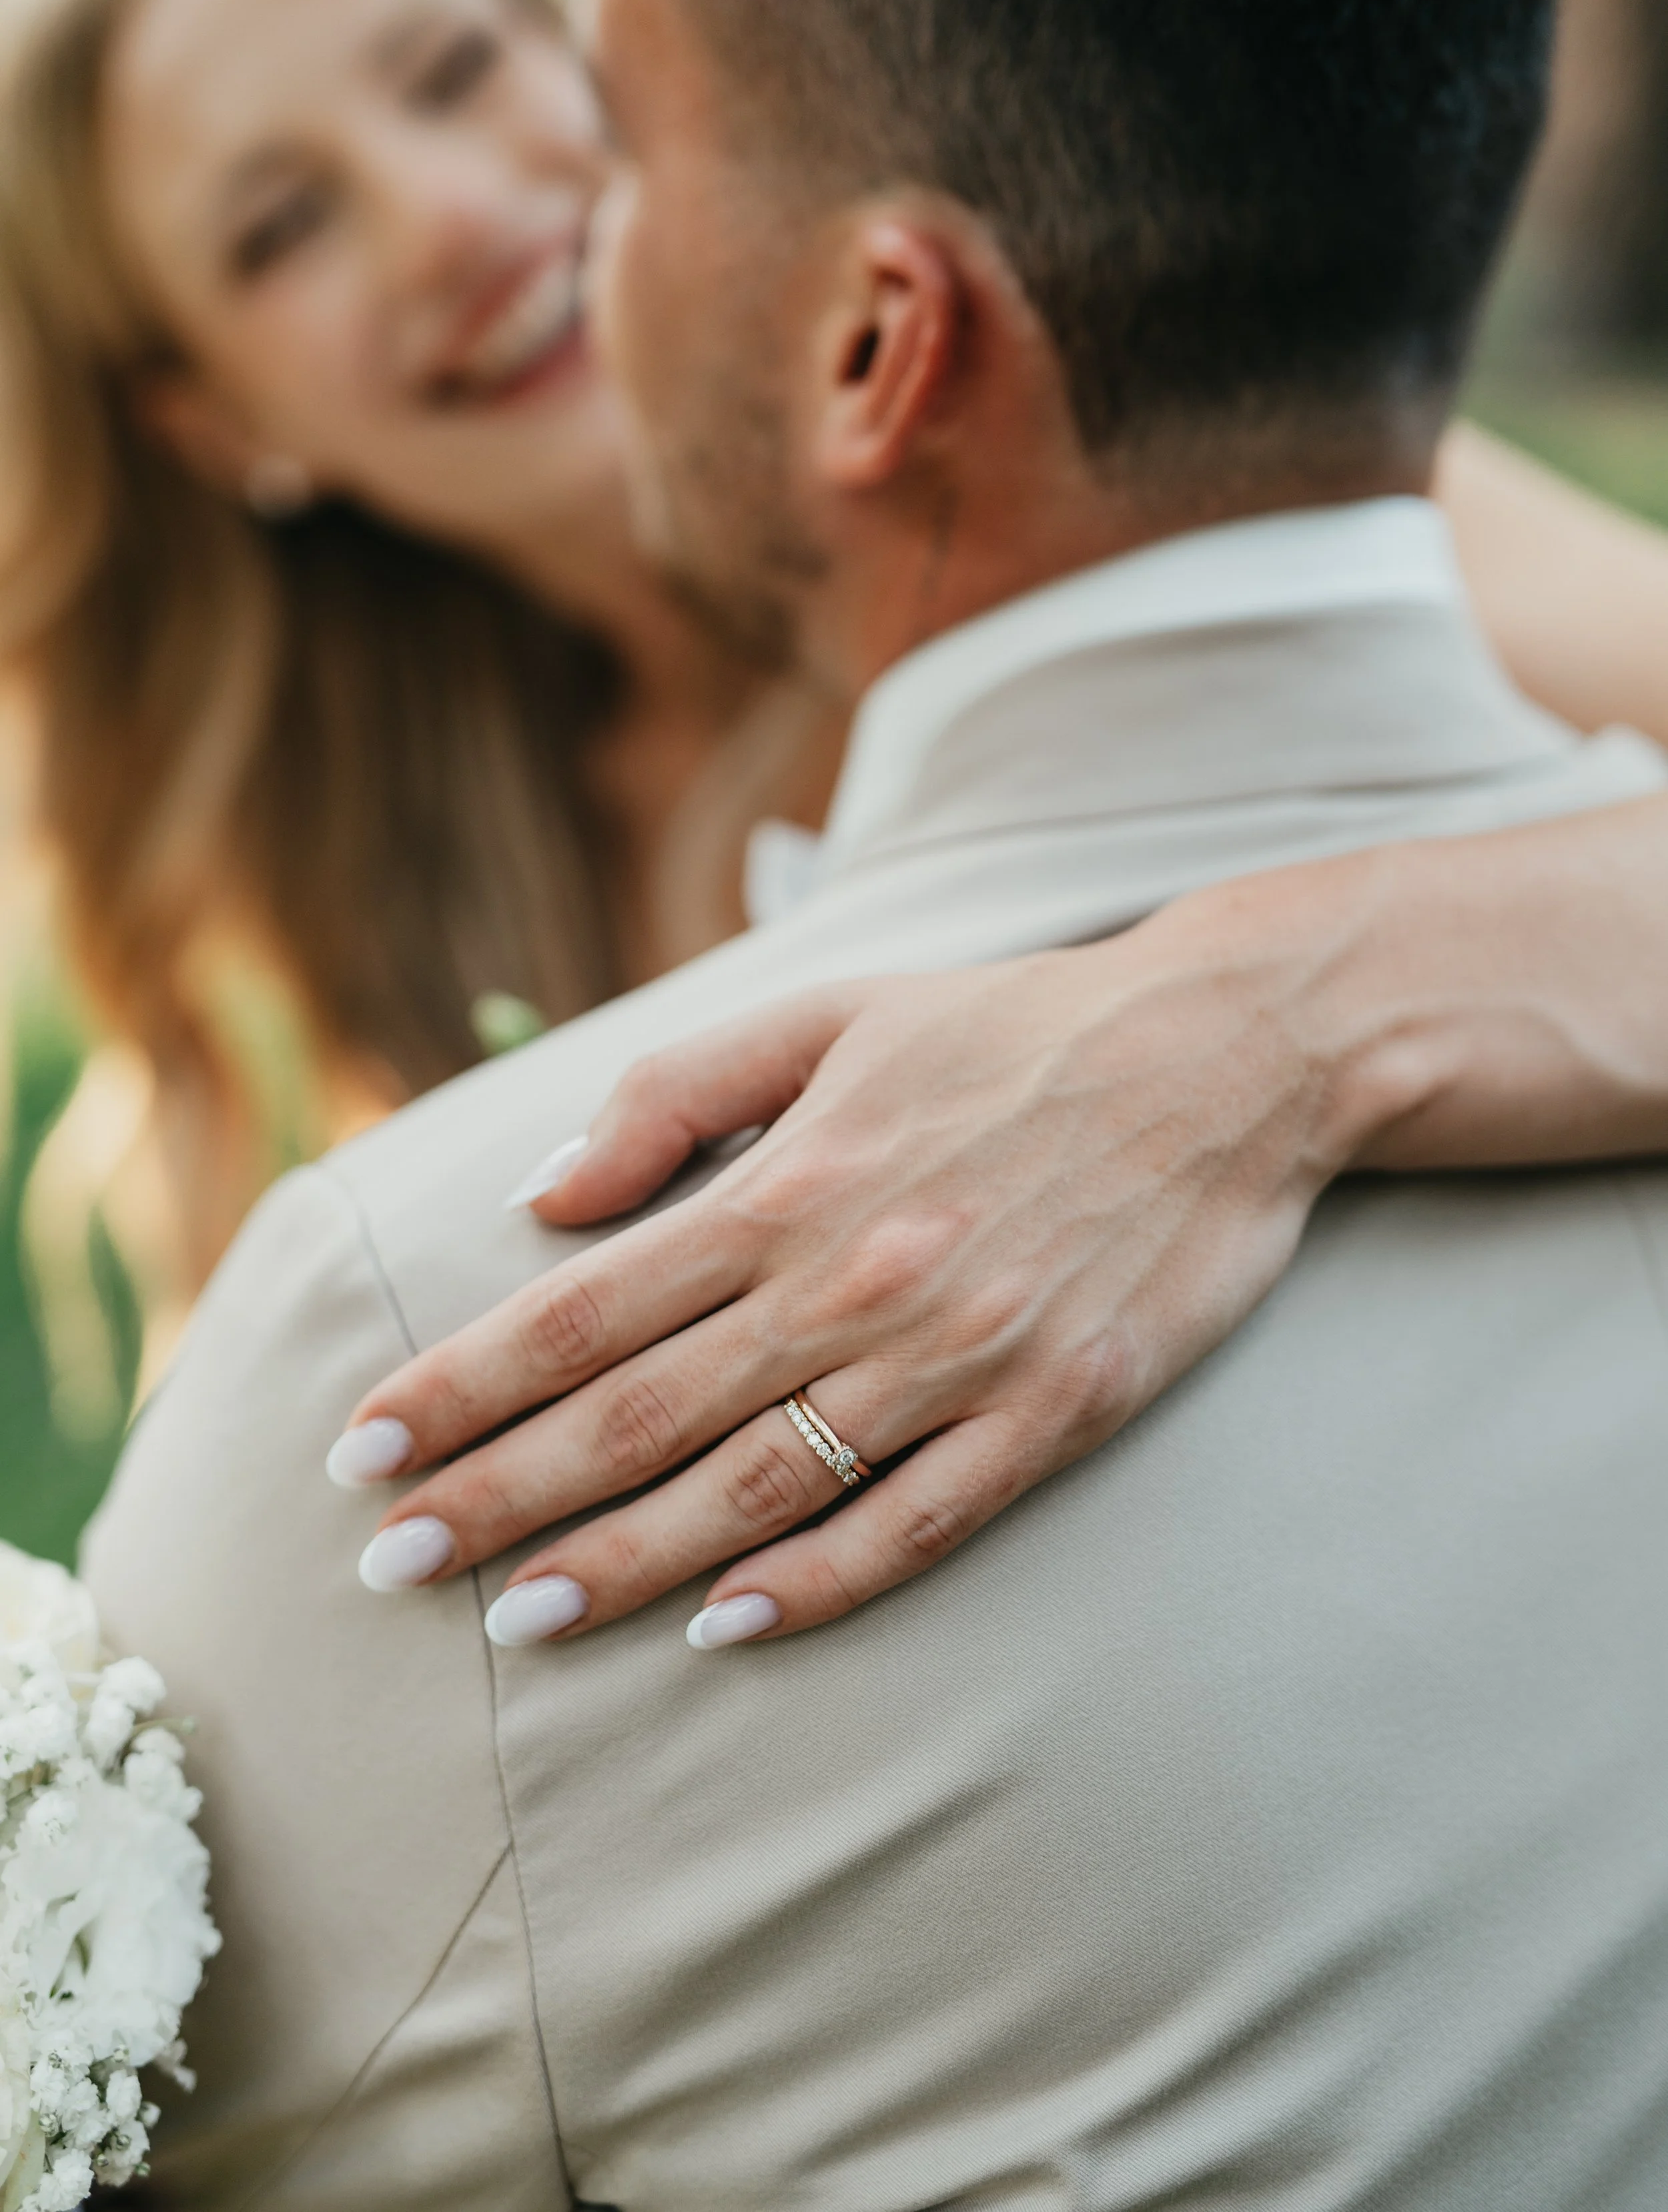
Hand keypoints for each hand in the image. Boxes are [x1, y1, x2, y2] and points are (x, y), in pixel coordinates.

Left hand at [335, 860, 1399, 1645]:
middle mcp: (852, 1281)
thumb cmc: (1010, 1031)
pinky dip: (818, 1582)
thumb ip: (676, 1094)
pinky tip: (728, 1628)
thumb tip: (545, 1200)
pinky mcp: (1051, 1411)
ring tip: (517, 1618)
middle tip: (387, 1565)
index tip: (363, 1447)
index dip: (463, 1384)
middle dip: (498, 1496)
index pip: (581, 1309)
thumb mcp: (831, 1015)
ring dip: (626, 1561)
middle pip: (639, 1416)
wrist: (1225, 1057)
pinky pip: (916, 1521)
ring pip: (758, 1488)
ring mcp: (957, 1357)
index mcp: (788, 1183)